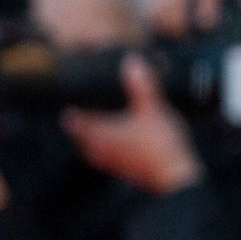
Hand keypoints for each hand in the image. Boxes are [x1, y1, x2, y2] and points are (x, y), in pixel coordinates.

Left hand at [62, 57, 203, 194]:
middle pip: (81, 136)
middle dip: (81, 123)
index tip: (67, 101)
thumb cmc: (160, 144)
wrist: (174, 177)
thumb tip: (131, 62)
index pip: (75, 122)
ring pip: (93, 147)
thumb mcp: (152, 110)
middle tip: (82, 109)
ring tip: (100, 124)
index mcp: (100, 135)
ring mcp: (111, 163)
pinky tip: (120, 141)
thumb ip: (141, 86)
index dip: (70, 111)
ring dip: (94, 136)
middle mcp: (100, 150)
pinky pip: (107, 156)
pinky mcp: (123, 170)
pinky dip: (108, 146)